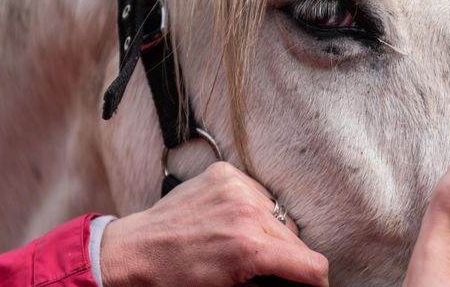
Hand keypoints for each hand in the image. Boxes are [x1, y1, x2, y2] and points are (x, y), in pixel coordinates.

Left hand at [100, 162, 328, 286]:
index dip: (316, 281)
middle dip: (286, 258)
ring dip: (270, 231)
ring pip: (279, 215)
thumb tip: (295, 282)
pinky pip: (258, 194)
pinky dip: (252, 210)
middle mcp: (246, 212)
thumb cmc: (175, 282)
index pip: (311, 264)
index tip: (312, 285)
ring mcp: (235, 188)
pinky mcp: (224, 174)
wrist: (134, 252)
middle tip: (264, 269)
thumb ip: (268, 285)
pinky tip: (233, 221)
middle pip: (296, 239)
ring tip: (243, 243)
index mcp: (248, 248)